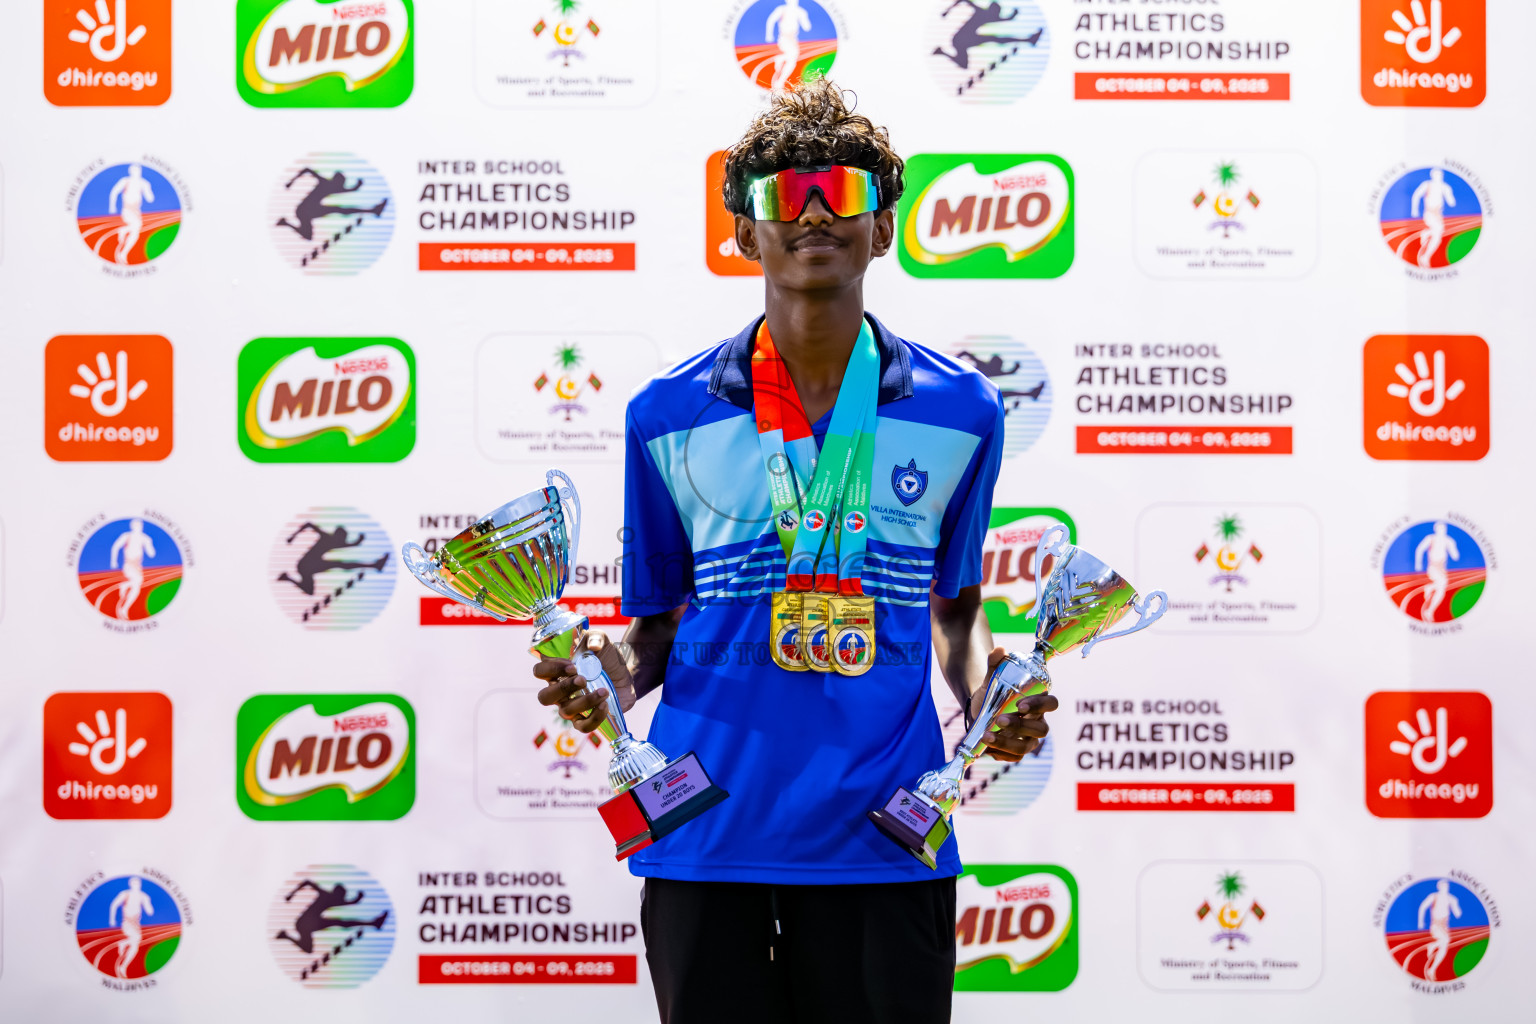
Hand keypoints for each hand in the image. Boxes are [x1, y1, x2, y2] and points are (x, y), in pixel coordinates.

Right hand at [532, 631, 636, 733]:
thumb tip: (593, 646)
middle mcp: (560, 691)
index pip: (539, 671)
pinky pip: (582, 726)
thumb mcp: (600, 640)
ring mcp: (571, 706)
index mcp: (557, 670)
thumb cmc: (606, 656)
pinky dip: (594, 717)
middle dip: (563, 689)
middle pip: (544, 697)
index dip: (552, 669)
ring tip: (604, 691)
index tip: (572, 666)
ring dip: (586, 701)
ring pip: (565, 712)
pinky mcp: (586, 718)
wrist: (626, 673)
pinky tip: (605, 705)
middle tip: (583, 680)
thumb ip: (595, 637)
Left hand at [967, 646, 1058, 762]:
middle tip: (999, 719)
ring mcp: (1029, 740)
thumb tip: (999, 649)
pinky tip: (987, 748)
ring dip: (1008, 743)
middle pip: (1041, 729)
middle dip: (1021, 726)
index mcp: (1038, 702)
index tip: (1020, 705)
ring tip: (987, 735)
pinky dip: (1001, 753)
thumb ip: (996, 663)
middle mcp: (1038, 723)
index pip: (1051, 704)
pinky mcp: (1016, 752)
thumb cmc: (993, 692)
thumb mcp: (992, 678)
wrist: (979, 709)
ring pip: (1027, 747)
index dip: (1039, 705)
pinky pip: (1014, 758)